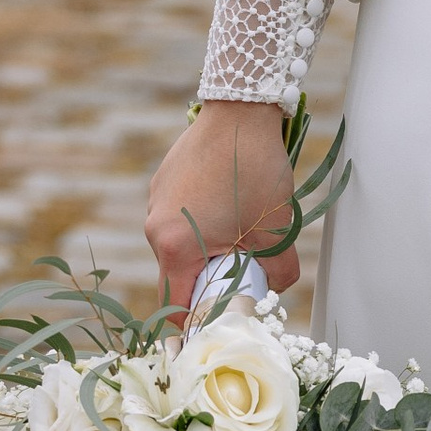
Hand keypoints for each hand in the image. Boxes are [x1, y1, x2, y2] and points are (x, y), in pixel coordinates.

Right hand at [144, 104, 302, 323]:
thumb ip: (275, 274)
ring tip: (240, 226)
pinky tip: (229, 202)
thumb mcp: (275, 232)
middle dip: (209, 280)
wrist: (241, 111)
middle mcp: (155, 226)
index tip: (223, 316)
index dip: (199, 320)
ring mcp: (156, 202)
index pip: (175, 306)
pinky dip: (201, 222)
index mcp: (174, 246)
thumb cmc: (255, 171)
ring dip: (207, 248)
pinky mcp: (163, 182)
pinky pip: (179, 218)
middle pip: (178, 276)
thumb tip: (271, 291)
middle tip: (243, 267)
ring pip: (179, 246)